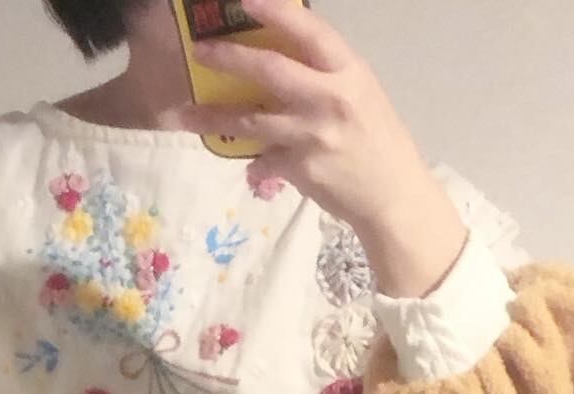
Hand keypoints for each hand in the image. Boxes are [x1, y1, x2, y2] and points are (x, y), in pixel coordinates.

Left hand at [179, 0, 465, 296]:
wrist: (392, 194)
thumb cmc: (377, 139)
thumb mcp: (360, 93)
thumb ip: (324, 76)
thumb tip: (280, 62)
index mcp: (348, 71)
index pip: (309, 31)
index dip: (275, 13)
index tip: (244, 0)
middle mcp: (329, 97)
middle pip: (270, 71)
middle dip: (230, 58)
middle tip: (199, 52)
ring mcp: (312, 134)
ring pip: (250, 120)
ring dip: (212, 118)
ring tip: (181, 115)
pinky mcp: (300, 168)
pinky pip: (263, 160)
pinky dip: (254, 163)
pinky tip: (253, 166)